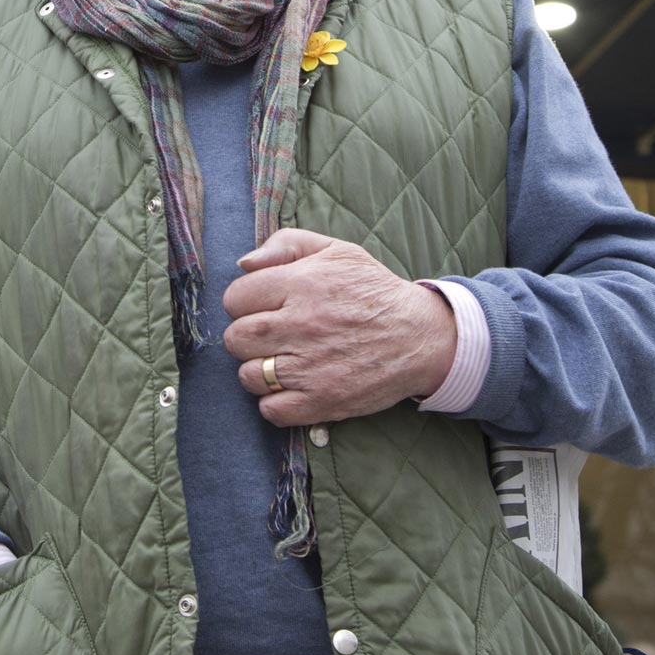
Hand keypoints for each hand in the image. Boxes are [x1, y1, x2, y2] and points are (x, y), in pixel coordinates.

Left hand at [222, 228, 456, 426]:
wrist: (420, 336)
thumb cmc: (373, 291)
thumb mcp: (336, 250)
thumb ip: (286, 244)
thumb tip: (244, 264)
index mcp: (301, 284)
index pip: (234, 298)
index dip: (244, 303)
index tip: (262, 307)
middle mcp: (301, 325)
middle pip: (236, 338)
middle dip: (246, 337)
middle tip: (270, 336)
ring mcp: (309, 366)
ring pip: (249, 375)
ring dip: (259, 371)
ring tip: (282, 361)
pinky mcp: (321, 400)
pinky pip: (271, 410)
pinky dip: (275, 403)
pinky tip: (292, 387)